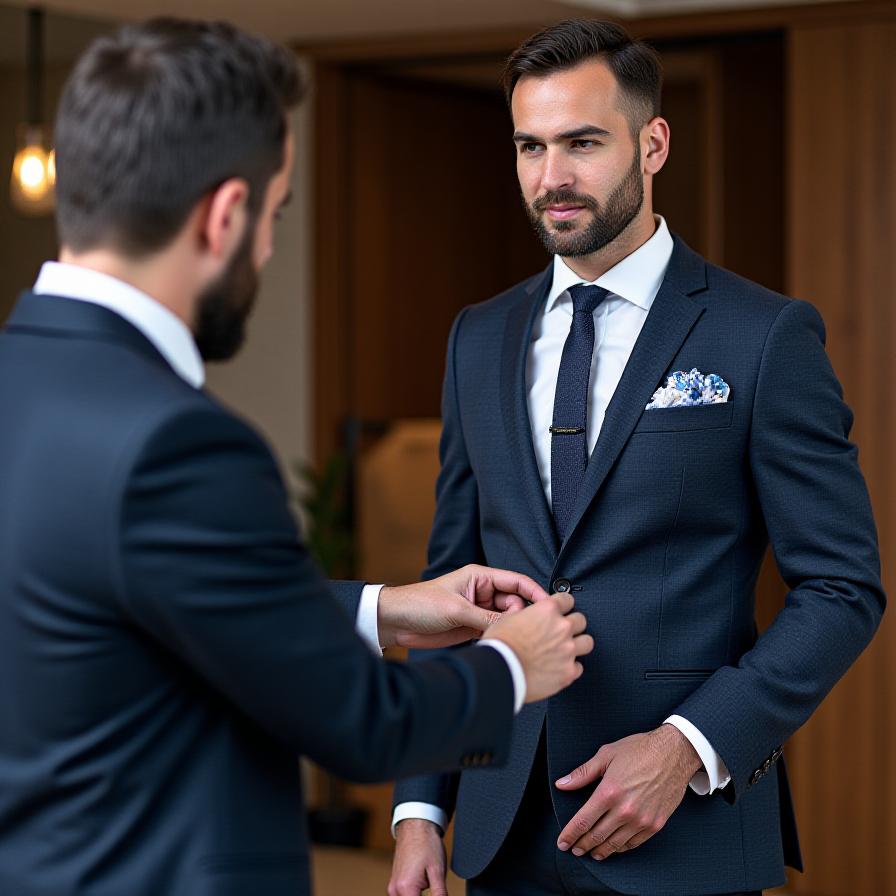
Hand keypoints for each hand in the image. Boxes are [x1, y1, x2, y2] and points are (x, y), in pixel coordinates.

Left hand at [377, 564, 549, 648]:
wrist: (396, 621)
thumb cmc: (421, 604)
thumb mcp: (456, 609)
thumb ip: (486, 617)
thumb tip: (514, 625)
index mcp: (480, 577)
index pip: (516, 581)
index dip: (535, 592)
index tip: (550, 606)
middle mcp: (482, 592)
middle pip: (515, 602)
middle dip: (523, 615)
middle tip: (526, 630)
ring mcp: (478, 610)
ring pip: (507, 619)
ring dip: (512, 628)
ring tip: (516, 640)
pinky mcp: (473, 627)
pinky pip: (495, 631)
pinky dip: (501, 637)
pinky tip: (504, 645)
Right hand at [389, 819, 446, 895]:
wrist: (415, 826)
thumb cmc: (426, 843)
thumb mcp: (438, 871)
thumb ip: (439, 894)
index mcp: (406, 888)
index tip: (438, 894)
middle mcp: (395, 889)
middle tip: (436, 887)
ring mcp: (393, 886)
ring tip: (430, 882)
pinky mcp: (394, 883)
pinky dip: (414, 895)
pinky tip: (424, 883)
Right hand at [483, 593, 592, 702]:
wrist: (500, 671)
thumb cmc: (500, 646)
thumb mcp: (506, 619)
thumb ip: (521, 613)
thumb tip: (522, 611)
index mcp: (547, 611)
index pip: (568, 599)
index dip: (564, 604)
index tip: (562, 609)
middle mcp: (562, 628)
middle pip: (581, 620)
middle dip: (573, 624)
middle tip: (562, 631)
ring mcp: (568, 650)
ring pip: (587, 642)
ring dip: (578, 644)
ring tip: (567, 649)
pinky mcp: (568, 672)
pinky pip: (579, 666)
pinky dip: (571, 667)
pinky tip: (560, 667)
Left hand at [555, 724, 701, 859]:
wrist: (674, 753)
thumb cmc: (639, 750)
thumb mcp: (606, 755)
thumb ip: (582, 773)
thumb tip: (561, 784)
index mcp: (609, 792)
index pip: (582, 821)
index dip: (569, 834)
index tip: (562, 842)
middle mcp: (624, 810)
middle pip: (596, 836)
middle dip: (582, 845)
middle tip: (574, 849)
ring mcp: (641, 820)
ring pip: (614, 844)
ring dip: (600, 851)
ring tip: (591, 852)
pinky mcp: (655, 824)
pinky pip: (633, 843)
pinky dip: (620, 847)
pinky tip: (614, 846)